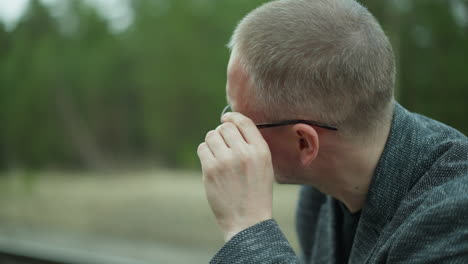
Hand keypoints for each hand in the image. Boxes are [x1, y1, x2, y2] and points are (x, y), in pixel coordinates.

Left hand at [197, 112, 273, 241]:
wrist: (247, 221)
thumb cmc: (256, 193)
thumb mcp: (265, 166)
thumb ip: (252, 145)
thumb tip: (230, 124)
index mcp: (261, 151)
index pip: (244, 122)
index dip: (232, 117)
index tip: (226, 118)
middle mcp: (244, 152)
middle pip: (225, 127)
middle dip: (222, 134)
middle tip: (223, 147)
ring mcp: (226, 160)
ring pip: (211, 136)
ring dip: (212, 143)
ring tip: (218, 157)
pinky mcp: (211, 169)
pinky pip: (202, 148)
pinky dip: (205, 153)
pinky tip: (211, 164)